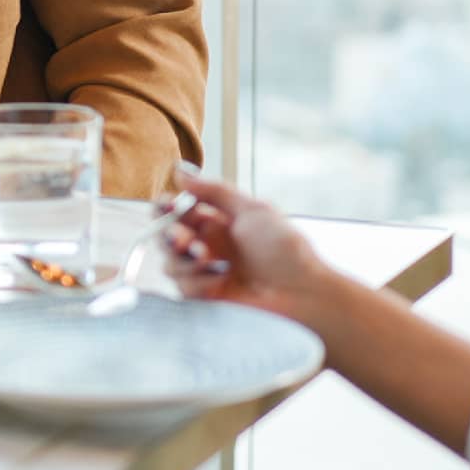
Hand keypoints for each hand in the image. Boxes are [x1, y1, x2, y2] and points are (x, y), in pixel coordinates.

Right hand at [163, 169, 330, 319]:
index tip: (168, 206)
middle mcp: (207, 245)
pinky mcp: (207, 297)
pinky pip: (183, 287)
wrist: (304, 295)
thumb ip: (214, 190)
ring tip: (204, 257)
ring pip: (170, 262)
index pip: (176, 209)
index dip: (166, 206)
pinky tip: (218, 278)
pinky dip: (196, 280)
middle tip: (182, 238)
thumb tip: (180, 171)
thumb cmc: (286, 250)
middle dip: (169, 234)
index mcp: (216, 221)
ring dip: (183, 258)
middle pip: (165, 235)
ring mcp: (205, 273)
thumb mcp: (253, 210)